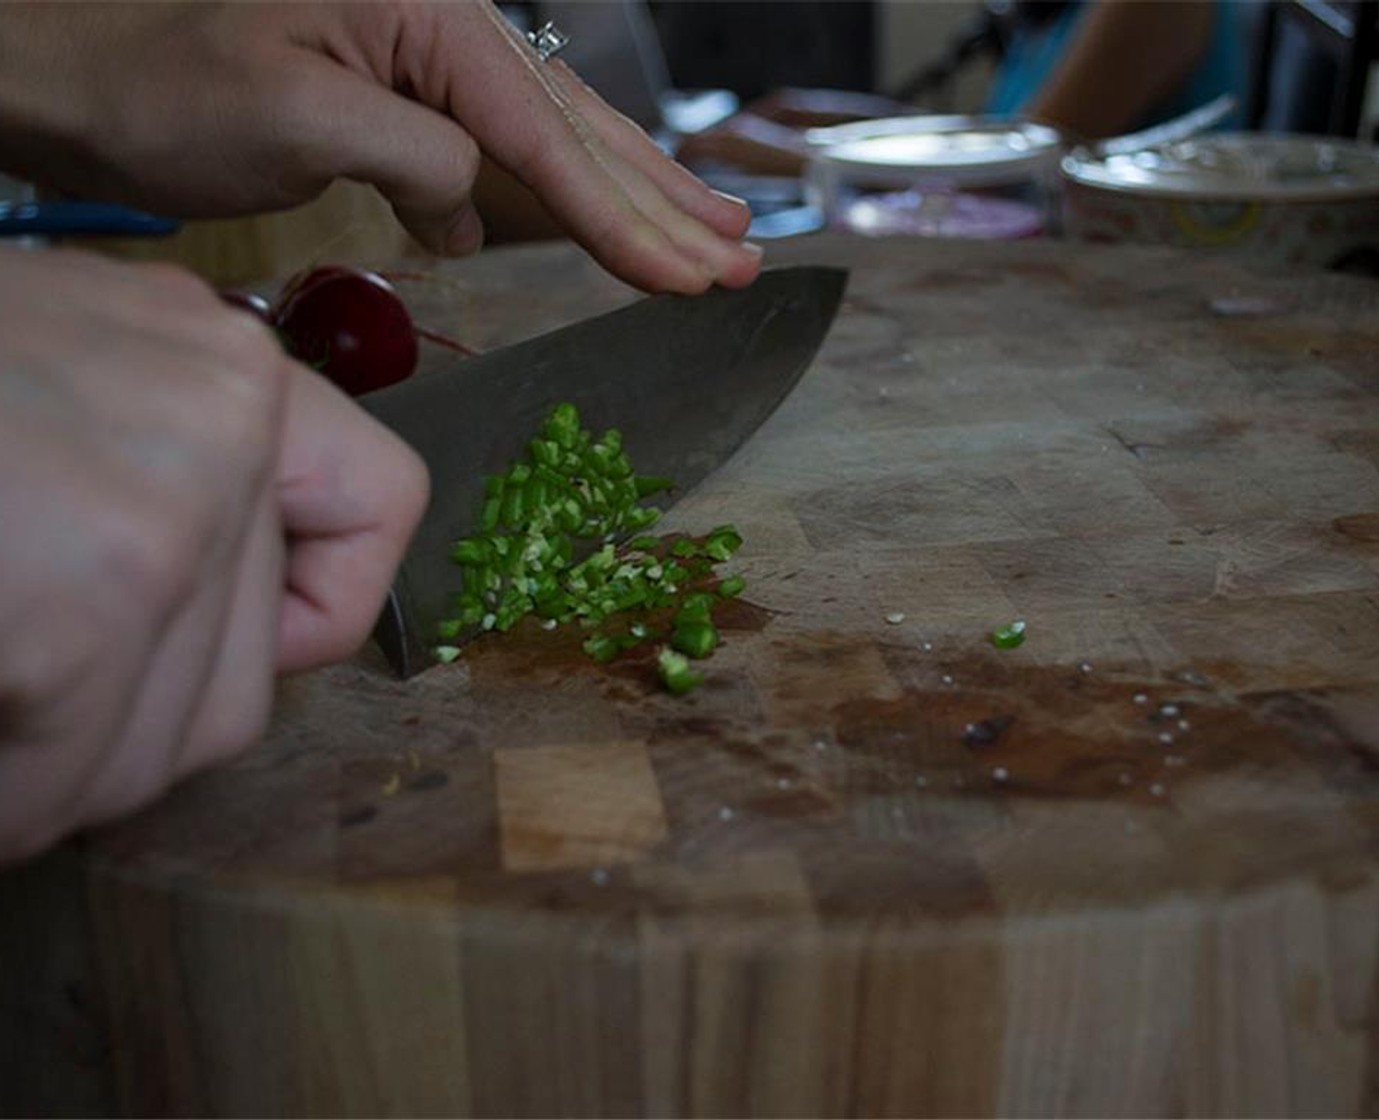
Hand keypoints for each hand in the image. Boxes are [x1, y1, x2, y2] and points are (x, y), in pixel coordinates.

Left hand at [0, 1, 760, 293]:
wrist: (78, 63)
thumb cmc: (160, 80)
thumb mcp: (288, 111)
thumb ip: (409, 154)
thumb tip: (469, 205)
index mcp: (428, 13)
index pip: (547, 136)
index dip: (624, 218)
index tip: (689, 277)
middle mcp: (446, 24)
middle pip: (579, 129)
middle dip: (663, 204)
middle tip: (741, 258)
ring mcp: (430, 59)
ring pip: (558, 137)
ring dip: (638, 194)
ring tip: (711, 236)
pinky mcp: (409, 96)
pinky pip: (509, 149)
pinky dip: (565, 194)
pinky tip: (602, 225)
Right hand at [0, 246, 426, 864]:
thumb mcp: (43, 392)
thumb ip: (145, 476)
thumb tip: (220, 622)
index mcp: (213, 362)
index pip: (376, 505)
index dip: (310, 607)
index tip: (236, 640)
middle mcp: (222, 411)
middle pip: (247, 671)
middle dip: (121, 727)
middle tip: (24, 701)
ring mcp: (168, 505)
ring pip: (169, 745)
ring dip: (54, 772)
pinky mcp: (93, 600)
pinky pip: (67, 776)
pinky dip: (3, 797)